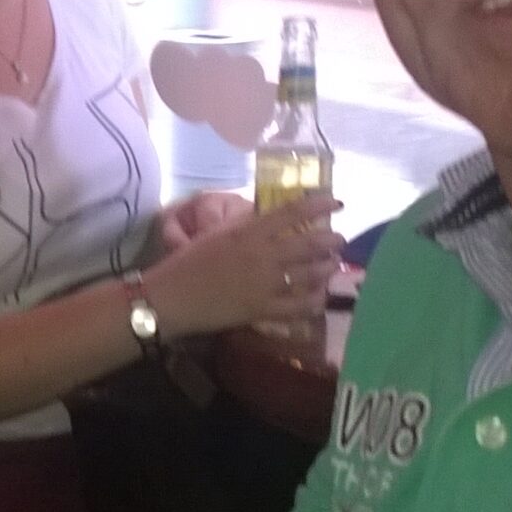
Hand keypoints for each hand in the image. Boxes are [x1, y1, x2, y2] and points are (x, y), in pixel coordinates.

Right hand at [145, 195, 343, 339]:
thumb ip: (244, 227)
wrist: (171, 298)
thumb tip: (266, 220)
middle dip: (331, 240)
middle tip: (340, 239)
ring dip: (327, 268)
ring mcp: (265, 284)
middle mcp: (262, 255)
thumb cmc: (187, 262)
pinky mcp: (263, 310)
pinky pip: (299, 307)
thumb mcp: (216, 235)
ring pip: (310, 274)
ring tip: (333, 265)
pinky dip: (314, 301)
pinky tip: (320, 297)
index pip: (292, 213)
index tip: (337, 202)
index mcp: (248, 232)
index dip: (319, 205)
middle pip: (309, 244)